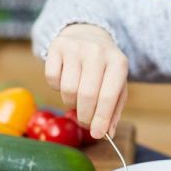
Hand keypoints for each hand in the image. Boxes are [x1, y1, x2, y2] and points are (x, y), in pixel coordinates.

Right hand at [44, 24, 128, 138]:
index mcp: (118, 62)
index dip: (101, 119)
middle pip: (86, 95)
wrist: (88, 35)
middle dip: (85, 115)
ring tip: (78, 97)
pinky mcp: (57, 46)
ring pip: (67, 90)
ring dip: (71, 102)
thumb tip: (107, 133)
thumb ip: (113, 110)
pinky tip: (66, 80)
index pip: (108, 96)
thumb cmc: (104, 68)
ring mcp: (76, 47)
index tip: (97, 134)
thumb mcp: (117, 85)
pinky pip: (52, 79)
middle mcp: (97, 51)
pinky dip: (57, 87)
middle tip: (85, 122)